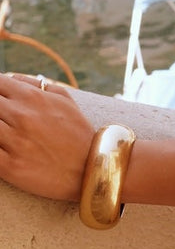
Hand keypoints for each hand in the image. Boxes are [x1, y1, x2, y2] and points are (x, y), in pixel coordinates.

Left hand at [0, 74, 93, 202]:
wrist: (91, 170)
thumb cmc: (78, 134)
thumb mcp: (65, 101)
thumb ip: (36, 84)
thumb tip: (12, 79)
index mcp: (32, 98)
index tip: (1, 98)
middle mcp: (20, 117)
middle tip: (4, 117)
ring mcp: (13, 142)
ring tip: (4, 131)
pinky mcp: (9, 166)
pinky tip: (1, 146)